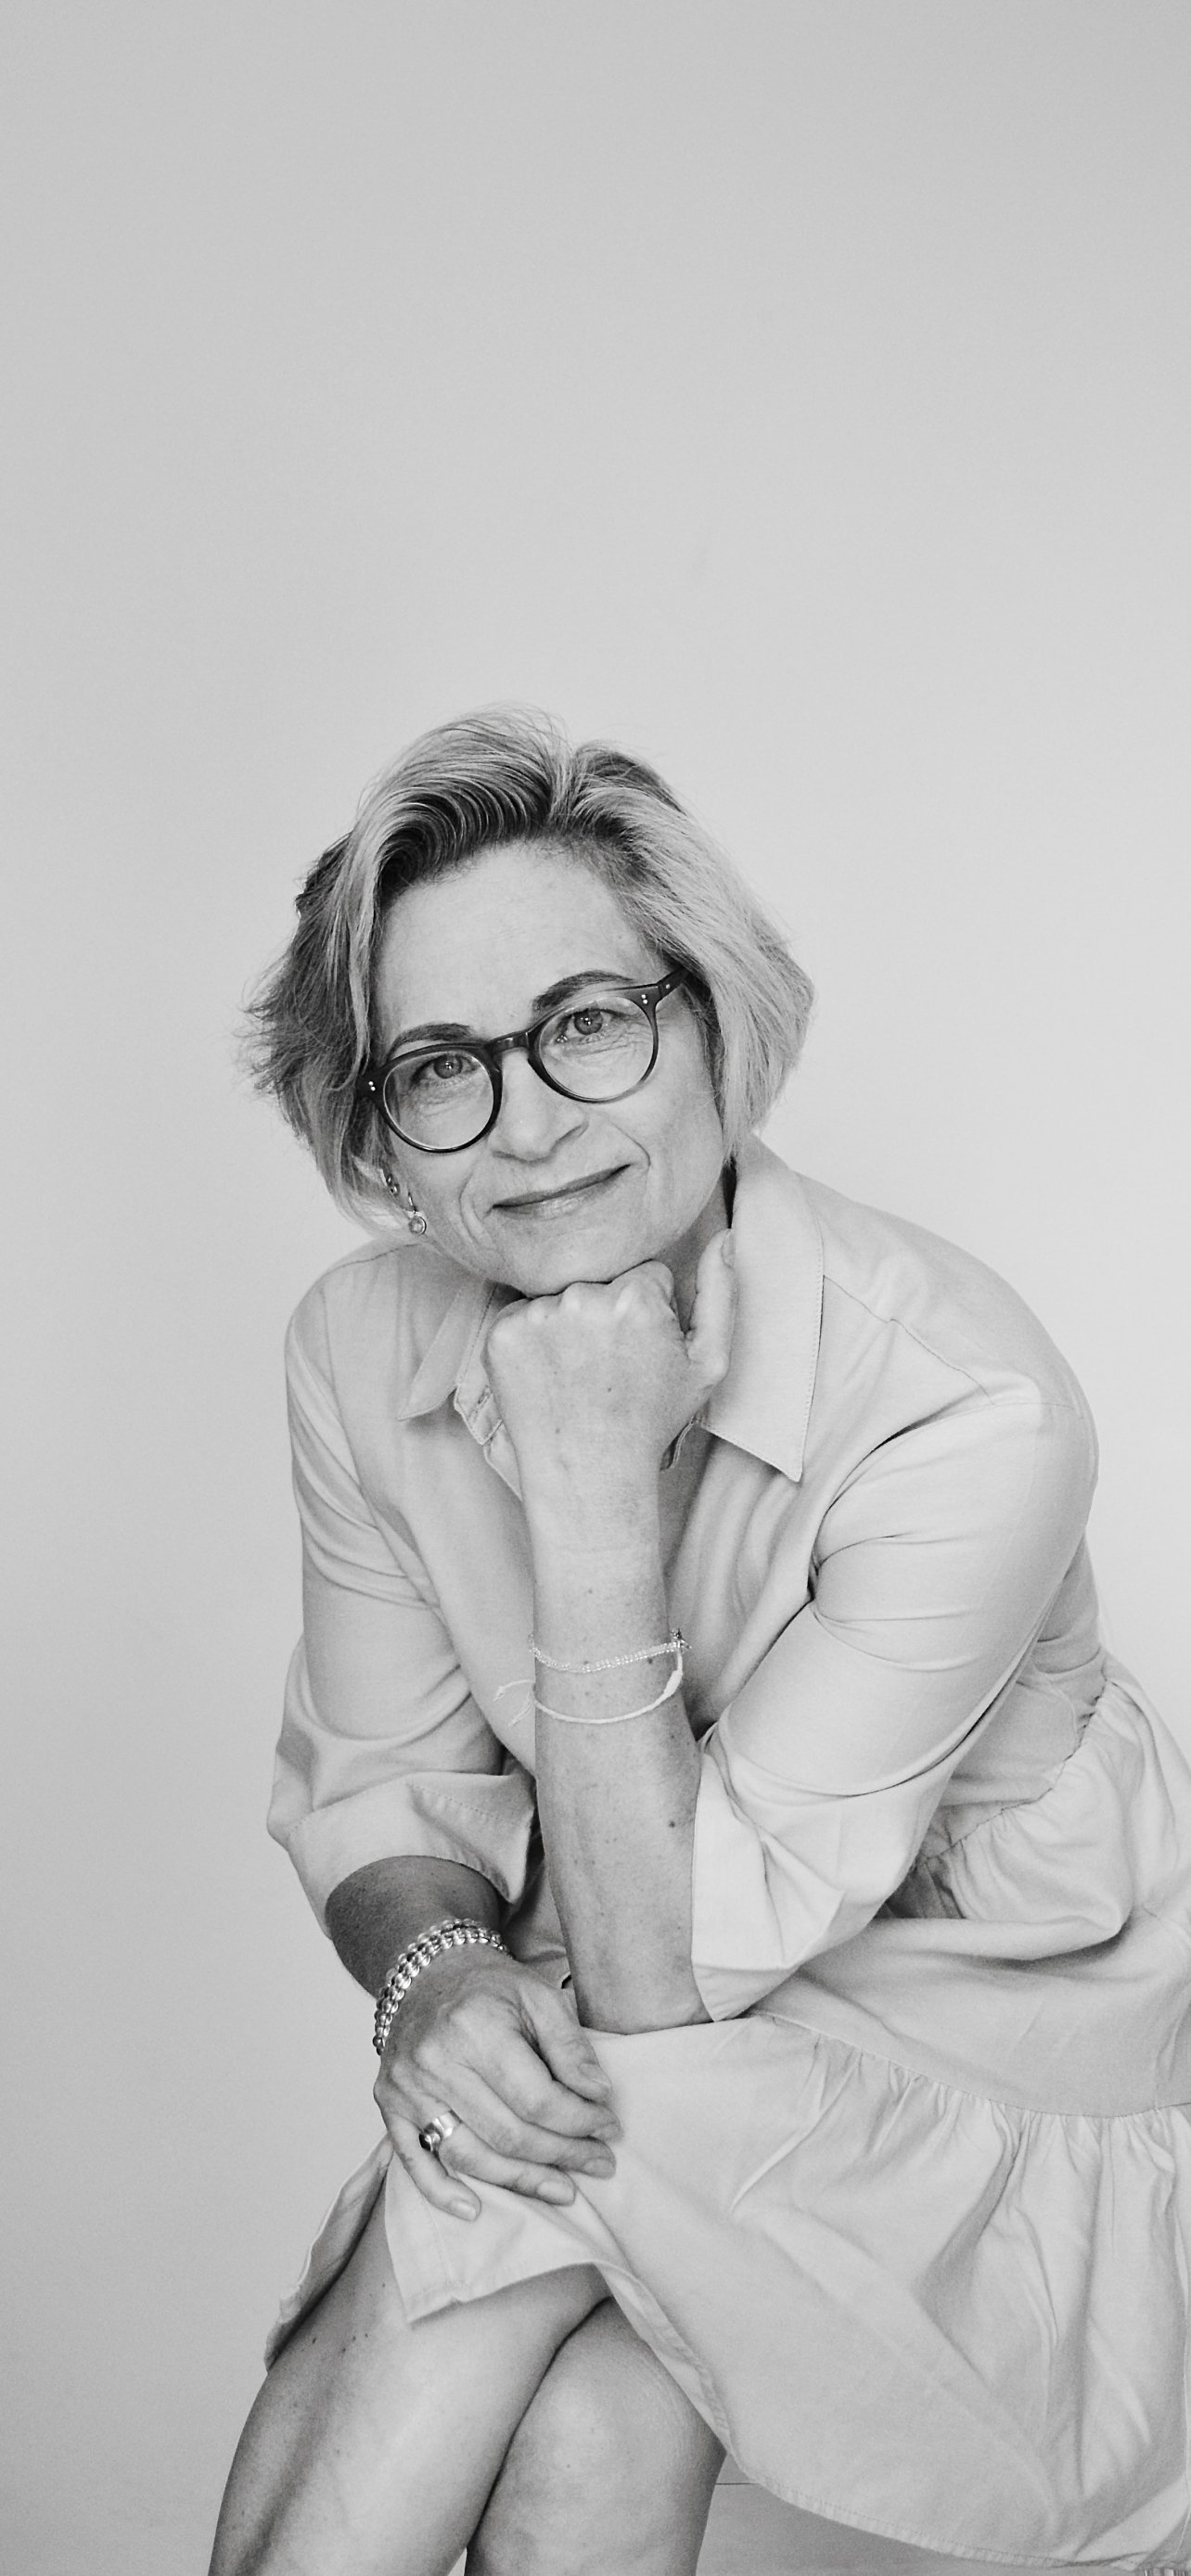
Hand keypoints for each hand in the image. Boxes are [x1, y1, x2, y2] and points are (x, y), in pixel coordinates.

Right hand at [375, 1945, 620, 2222]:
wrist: (427, 1974)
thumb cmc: (489, 1987)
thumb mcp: (539, 1996)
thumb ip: (570, 2046)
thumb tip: (598, 2096)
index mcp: (475, 2028)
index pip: (537, 2099)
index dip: (580, 2121)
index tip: (609, 2127)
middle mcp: (435, 2061)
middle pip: (507, 2134)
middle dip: (562, 2155)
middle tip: (599, 2162)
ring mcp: (407, 2087)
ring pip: (469, 2155)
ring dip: (521, 2181)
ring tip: (563, 2189)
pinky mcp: (390, 2105)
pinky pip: (413, 2161)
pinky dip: (441, 2192)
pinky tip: (474, 2210)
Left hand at [486, 1228, 736, 1513]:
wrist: (589, 1470)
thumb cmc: (651, 1419)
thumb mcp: (707, 1363)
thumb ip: (719, 1293)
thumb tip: (724, 1236)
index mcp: (635, 1296)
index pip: (643, 1273)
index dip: (646, 1310)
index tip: (639, 1349)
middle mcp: (583, 1296)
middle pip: (599, 1278)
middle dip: (605, 1311)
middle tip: (606, 1364)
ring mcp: (536, 1315)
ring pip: (559, 1294)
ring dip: (567, 1321)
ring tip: (577, 1371)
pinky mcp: (501, 1334)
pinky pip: (520, 1313)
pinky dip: (531, 1337)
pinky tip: (547, 1373)